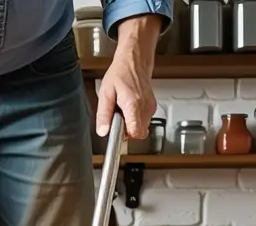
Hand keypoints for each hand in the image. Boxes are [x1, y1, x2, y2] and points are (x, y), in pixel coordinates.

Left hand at [96, 15, 162, 139]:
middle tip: (117, 117)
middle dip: (127, 130)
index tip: (117, 130)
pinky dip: (136, 117)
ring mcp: (151, 106)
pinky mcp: (152, 105)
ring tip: (123, 109)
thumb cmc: (121, 72)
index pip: (135, 133)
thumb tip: (103, 131)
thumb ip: (103, 114)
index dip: (125, 136)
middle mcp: (145, 107)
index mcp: (133, 104)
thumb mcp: (106, 93)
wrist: (135, 59)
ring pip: (142, 127)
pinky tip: (129, 106)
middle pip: (139, 133)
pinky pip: (144, 119)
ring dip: (131, 123)